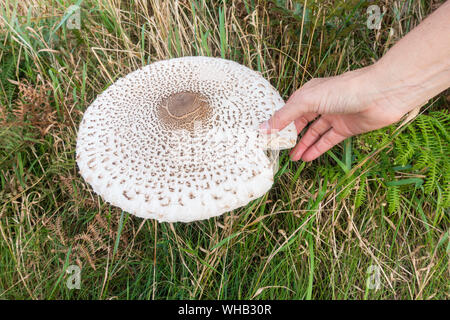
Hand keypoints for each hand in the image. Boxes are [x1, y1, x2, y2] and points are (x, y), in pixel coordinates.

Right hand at [260, 65, 419, 160]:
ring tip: (293, 159)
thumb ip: (286, 115)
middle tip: (280, 150)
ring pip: (315, 133)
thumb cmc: (345, 90)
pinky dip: (318, 149)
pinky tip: (308, 158)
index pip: (290, 109)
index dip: (279, 122)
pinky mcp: (346, 128)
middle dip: (291, 136)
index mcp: (310, 93)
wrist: (382, 94)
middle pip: (302, 122)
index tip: (268, 136)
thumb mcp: (309, 100)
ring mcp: (334, 116)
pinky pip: (328, 140)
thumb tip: (264, 128)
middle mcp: (322, 103)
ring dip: (304, 145)